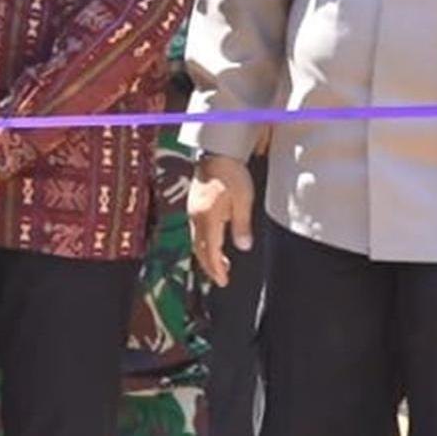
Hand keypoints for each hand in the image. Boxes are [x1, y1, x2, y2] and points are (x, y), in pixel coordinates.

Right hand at [189, 153, 255, 287]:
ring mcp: (192, 211)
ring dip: (207, 255)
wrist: (218, 155)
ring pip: (196, 241)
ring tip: (221, 264)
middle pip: (199, 249)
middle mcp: (196, 217)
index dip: (217, 268)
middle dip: (209, 266)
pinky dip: (204, 243)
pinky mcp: (193, 206)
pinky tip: (214, 243)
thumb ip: (241, 226)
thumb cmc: (232, 175)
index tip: (224, 281)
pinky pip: (196, 231)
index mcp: (208, 218)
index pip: (210, 251)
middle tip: (221, 278)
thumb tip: (242, 247)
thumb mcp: (244, 201)